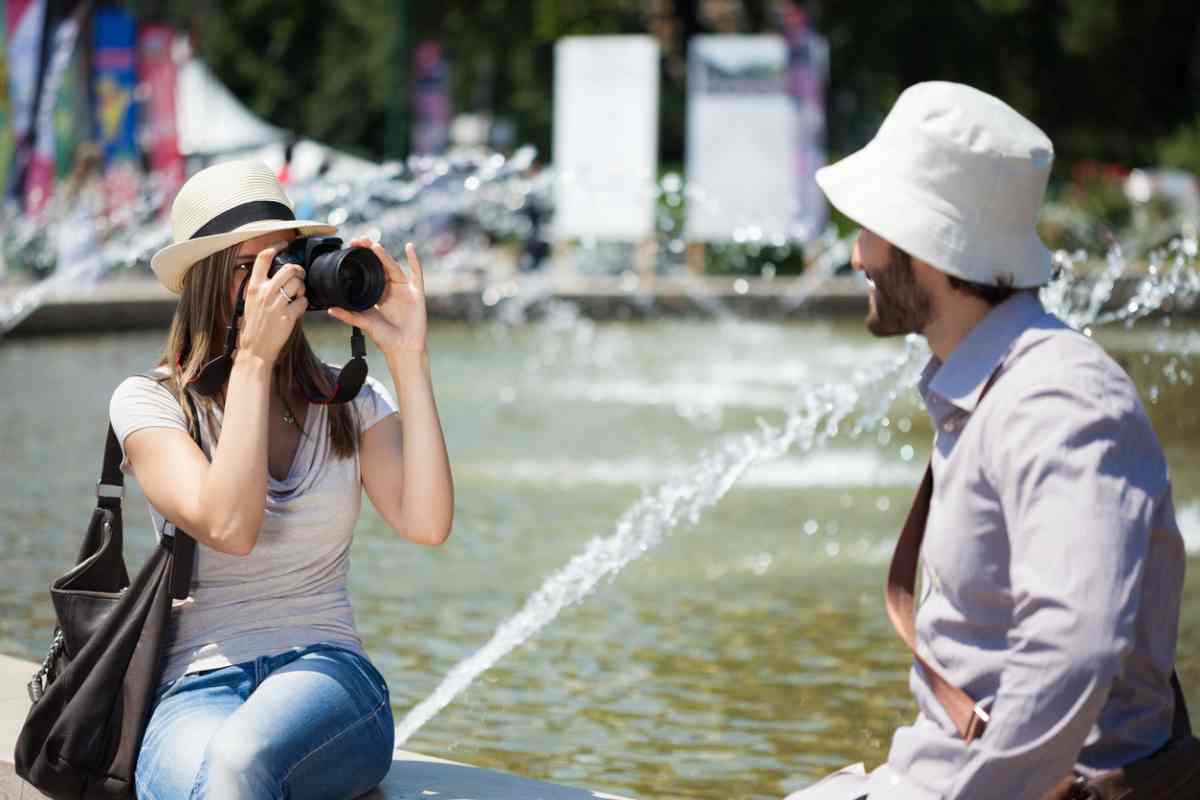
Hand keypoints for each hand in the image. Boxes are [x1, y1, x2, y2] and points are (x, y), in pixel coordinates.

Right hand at [237, 244, 306, 363]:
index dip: (276, 246)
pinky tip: (299, 308)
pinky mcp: (288, 317)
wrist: (255, 349)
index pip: (264, 258)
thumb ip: (260, 287)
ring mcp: (277, 304)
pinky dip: (304, 303)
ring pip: (299, 284)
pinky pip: (304, 302)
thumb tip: (273, 275)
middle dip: (299, 270)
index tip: (284, 244)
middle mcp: (265, 293)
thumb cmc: (253, 326)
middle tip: (300, 275)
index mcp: (253, 287)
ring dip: (303, 288)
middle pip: (289, 268)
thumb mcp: (250, 302)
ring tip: (299, 294)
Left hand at [327, 240, 427, 353]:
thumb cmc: (385, 338)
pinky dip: (414, 260)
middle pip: (381, 265)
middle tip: (360, 240)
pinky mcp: (416, 294)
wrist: (402, 349)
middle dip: (371, 252)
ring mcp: (404, 290)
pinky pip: (417, 274)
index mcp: (378, 294)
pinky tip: (409, 248)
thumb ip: (348, 315)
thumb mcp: (364, 323)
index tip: (351, 247)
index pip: (369, 271)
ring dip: (385, 256)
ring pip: (394, 268)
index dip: (362, 259)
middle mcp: (391, 289)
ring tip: (375, 246)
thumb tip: (329, 309)